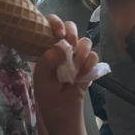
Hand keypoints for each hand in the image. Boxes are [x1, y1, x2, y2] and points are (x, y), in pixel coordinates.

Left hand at [33, 15, 99, 131]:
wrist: (63, 112)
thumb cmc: (47, 94)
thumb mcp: (41, 78)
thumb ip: (47, 60)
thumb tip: (63, 47)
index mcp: (46, 46)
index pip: (50, 23)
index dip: (56, 22)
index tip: (59, 34)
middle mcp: (62, 47)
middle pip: (71, 27)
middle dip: (71, 36)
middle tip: (69, 49)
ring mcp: (76, 54)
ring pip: (85, 41)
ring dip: (80, 55)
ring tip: (73, 70)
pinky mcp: (88, 64)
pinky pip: (93, 56)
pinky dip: (88, 66)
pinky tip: (80, 76)